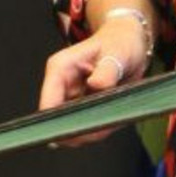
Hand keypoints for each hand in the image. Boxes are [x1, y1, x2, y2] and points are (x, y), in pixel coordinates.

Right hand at [34, 12, 149, 145]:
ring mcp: (70, 97)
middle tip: (109, 123)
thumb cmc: (120, 43)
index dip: (60, 124)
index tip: (82, 133)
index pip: (48, 104)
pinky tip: (114, 113)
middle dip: (84, 130)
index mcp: (60, 68)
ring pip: (74, 128)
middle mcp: (61, 84)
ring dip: (95, 130)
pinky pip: (87, 126)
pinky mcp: (80, 106)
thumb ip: (107, 71)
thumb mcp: (118, 52)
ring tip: (115, 112)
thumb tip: (97, 85)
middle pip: (60, 122)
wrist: (127, 43)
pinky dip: (101, 127)